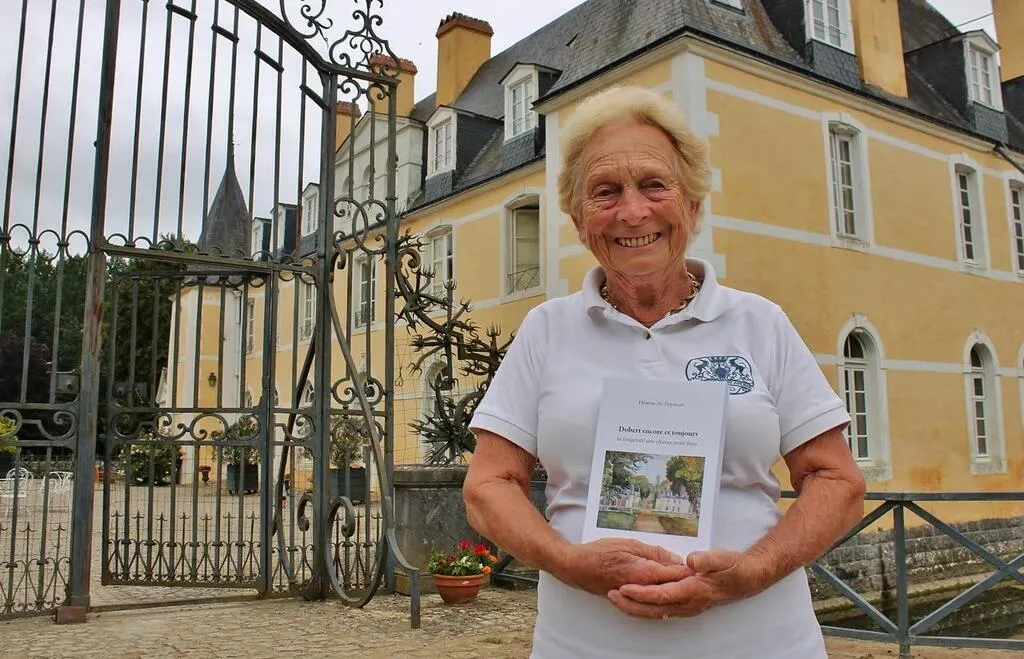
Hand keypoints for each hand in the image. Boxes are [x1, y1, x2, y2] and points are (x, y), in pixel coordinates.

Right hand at [555, 538, 692, 596]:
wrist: (575, 567)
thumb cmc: (598, 552)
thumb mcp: (629, 544)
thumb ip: (654, 553)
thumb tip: (677, 560)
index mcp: (644, 573)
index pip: (675, 574)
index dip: (691, 572)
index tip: (705, 568)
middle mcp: (641, 589)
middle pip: (672, 590)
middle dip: (687, 585)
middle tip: (702, 579)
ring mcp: (635, 598)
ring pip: (663, 601)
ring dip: (676, 595)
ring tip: (689, 588)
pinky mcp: (628, 602)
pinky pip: (650, 605)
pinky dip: (662, 601)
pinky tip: (668, 596)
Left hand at [607, 549, 768, 618]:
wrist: (747, 579)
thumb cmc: (734, 567)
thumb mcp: (722, 558)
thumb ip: (706, 559)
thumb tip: (690, 560)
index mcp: (694, 590)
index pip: (662, 595)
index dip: (641, 592)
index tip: (623, 587)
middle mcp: (689, 603)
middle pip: (654, 608)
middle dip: (631, 604)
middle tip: (611, 594)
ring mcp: (688, 606)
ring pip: (656, 612)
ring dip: (635, 607)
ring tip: (616, 598)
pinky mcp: (686, 604)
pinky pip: (662, 610)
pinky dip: (645, 608)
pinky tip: (634, 602)